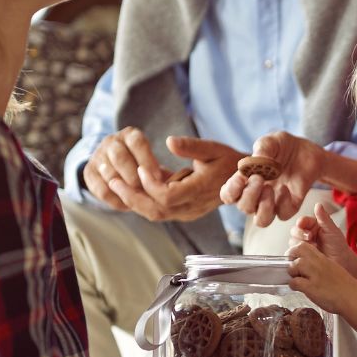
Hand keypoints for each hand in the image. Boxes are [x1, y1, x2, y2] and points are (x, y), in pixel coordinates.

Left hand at [82, 128, 241, 221]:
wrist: (242, 180)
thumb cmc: (228, 161)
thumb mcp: (213, 148)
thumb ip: (191, 146)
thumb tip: (170, 141)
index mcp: (201, 190)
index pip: (169, 196)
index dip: (151, 184)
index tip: (140, 167)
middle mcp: (193, 207)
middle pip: (157, 211)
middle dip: (133, 197)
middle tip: (113, 181)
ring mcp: (188, 213)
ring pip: (155, 214)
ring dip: (133, 201)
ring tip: (115, 185)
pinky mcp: (183, 213)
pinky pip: (158, 212)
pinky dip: (142, 202)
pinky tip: (128, 188)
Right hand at [218, 131, 322, 228]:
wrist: (306, 150)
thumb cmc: (282, 146)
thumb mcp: (271, 141)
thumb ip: (262, 149)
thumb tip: (255, 162)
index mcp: (245, 181)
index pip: (229, 195)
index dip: (231, 191)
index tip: (240, 178)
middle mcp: (256, 196)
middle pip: (244, 208)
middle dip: (249, 195)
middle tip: (259, 178)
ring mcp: (273, 202)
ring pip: (262, 221)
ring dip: (263, 208)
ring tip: (269, 189)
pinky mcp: (291, 205)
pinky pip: (283, 215)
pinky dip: (283, 203)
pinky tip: (285, 188)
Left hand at [287, 216, 356, 314]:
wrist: (353, 297)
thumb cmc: (344, 287)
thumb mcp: (332, 269)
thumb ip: (319, 266)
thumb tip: (307, 269)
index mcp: (323, 258)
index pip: (304, 245)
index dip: (296, 251)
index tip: (296, 259)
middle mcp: (318, 264)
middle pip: (297, 250)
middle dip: (291, 258)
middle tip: (293, 268)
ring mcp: (315, 275)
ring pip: (293, 265)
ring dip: (292, 272)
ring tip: (297, 278)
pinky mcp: (312, 287)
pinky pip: (294, 282)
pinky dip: (293, 285)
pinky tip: (299, 288)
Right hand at [293, 203, 356, 275]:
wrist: (341, 262)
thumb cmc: (338, 245)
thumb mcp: (332, 229)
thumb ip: (324, 218)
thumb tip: (318, 205)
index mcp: (313, 225)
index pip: (302, 221)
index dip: (301, 222)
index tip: (302, 224)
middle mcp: (306, 234)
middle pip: (294, 230)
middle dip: (300, 233)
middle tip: (309, 237)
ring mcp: (303, 245)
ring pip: (293, 242)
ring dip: (300, 244)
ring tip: (313, 247)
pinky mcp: (301, 256)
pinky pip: (294, 253)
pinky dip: (299, 253)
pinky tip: (308, 254)